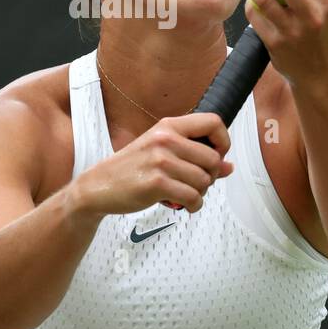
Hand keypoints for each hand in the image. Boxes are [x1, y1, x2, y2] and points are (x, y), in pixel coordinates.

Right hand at [73, 112, 232, 215]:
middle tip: (197, 183)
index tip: (218, 155)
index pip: (213, 122)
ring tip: (186, 194)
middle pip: (213, 158)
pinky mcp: (157, 183)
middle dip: (210, 176)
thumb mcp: (161, 152)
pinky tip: (184, 205)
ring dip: (200, 193)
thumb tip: (228, 167)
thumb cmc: (131, 168)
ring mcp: (160, 161)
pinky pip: (193, 197)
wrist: (99, 185)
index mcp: (168, 126)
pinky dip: (194, 205)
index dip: (223, 141)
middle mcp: (165, 139)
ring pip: (204, 181)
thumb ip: (195, 157)